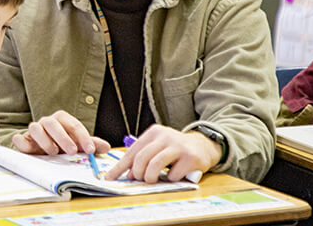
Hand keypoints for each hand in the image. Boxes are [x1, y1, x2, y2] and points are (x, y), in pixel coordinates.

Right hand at [12, 110, 110, 155]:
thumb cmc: (63, 144)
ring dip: (45, 140)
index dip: (84, 138)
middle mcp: (48, 122)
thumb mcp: (78, 144)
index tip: (91, 150)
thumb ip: (91, 144)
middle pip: (54, 124)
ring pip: (36, 128)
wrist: (44, 148)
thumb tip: (107, 147)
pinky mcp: (24, 140)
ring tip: (53, 152)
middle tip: (72, 151)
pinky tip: (25, 145)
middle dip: (64, 137)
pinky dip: (21, 141)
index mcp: (63, 119)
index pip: (75, 125)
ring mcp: (35, 129)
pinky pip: (20, 138)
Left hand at [105, 124, 221, 182]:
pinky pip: (173, 174)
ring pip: (155, 165)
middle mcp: (165, 136)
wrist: (202, 146)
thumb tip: (127, 175)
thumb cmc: (175, 149)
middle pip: (142, 158)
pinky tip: (173, 175)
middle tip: (140, 179)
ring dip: (151, 177)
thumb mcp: (157, 148)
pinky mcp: (190, 158)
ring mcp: (178, 146)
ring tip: (153, 180)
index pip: (132, 151)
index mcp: (154, 132)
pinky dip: (170, 179)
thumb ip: (142, 158)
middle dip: (137, 173)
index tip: (110, 177)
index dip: (120, 166)